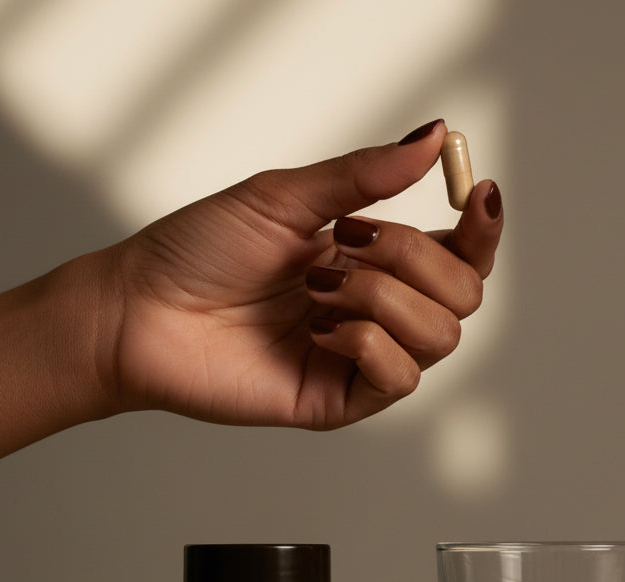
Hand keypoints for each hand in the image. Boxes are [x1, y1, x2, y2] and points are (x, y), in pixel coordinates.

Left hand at [104, 119, 503, 428]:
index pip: (459, 254)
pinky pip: (398, 379)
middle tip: (347, 244)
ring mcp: (360, 358)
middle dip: (415, 258)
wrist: (142, 310)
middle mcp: (376, 310)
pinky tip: (320, 329)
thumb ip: (364, 175)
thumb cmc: (200, 251)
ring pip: (440, 336)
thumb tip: (434, 137)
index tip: (477, 192)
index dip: (482, 230)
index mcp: (372, 260)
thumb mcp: (285, 198)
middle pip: (464, 295)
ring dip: (384, 297)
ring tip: (318, 288)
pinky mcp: (339, 400)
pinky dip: (368, 343)